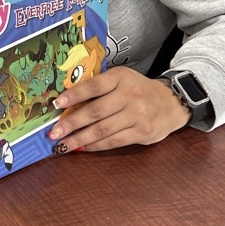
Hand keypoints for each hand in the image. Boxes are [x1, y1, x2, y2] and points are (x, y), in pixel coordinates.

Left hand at [49, 66, 190, 152]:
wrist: (171, 103)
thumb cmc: (138, 90)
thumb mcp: (121, 79)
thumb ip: (99, 87)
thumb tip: (67, 100)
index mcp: (121, 78)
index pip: (93, 86)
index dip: (74, 95)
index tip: (56, 104)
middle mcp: (130, 96)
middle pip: (95, 111)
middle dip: (71, 123)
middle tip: (54, 132)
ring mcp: (137, 115)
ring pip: (103, 130)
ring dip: (79, 139)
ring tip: (62, 145)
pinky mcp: (142, 132)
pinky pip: (114, 141)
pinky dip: (95, 146)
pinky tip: (82, 148)